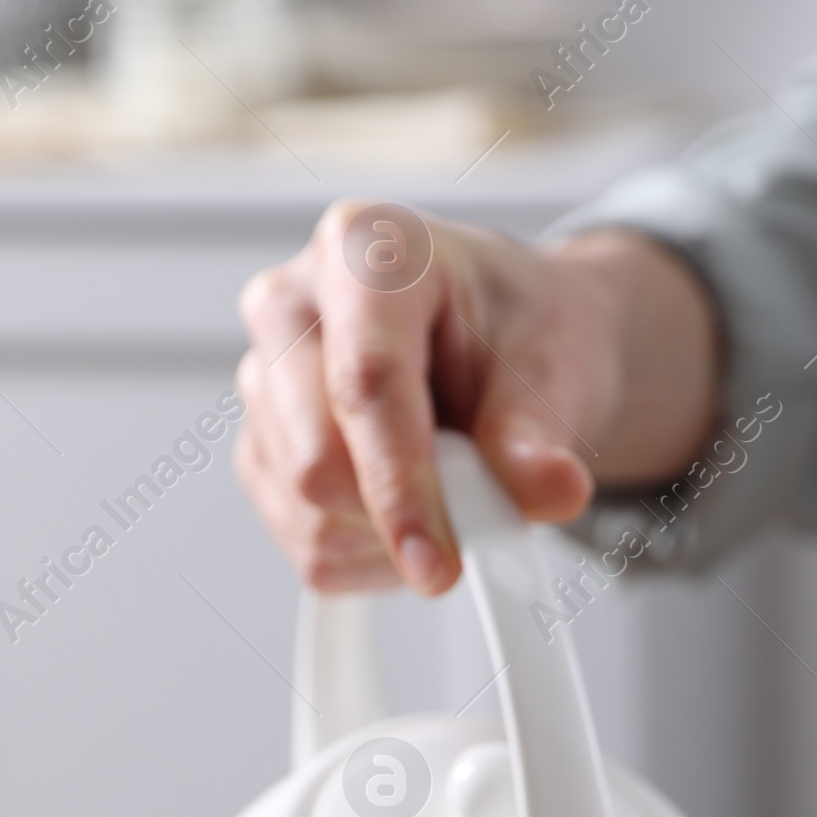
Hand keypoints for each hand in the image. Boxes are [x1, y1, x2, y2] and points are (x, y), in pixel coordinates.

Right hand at [235, 205, 719, 595]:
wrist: (505, 343)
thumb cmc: (520, 332)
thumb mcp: (553, 366)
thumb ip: (538, 435)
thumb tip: (553, 491)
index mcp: (364, 250)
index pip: (366, 382)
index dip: (402, 485)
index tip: (440, 565)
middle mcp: (291, 307)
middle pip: (316, 460)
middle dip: (401, 518)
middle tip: (482, 516)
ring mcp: (264, 382)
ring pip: (309, 514)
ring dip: (394, 540)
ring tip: (454, 490)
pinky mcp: (262, 451)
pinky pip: (308, 544)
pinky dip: (375, 557)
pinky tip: (414, 511)